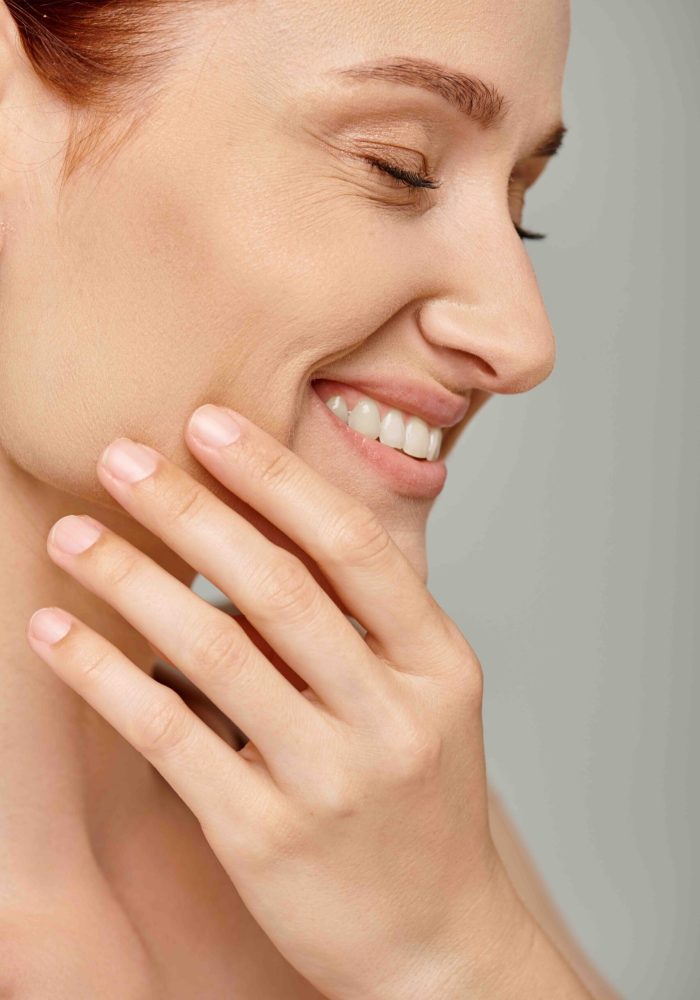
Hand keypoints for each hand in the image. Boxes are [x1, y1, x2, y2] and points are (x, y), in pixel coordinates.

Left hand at [26, 403, 532, 999]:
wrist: (438, 941)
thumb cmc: (422, 802)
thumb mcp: (429, 696)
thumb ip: (374, 611)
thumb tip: (301, 512)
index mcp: (439, 663)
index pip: (352, 547)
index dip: (274, 476)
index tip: (206, 422)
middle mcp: (391, 715)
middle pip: (278, 587)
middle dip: (189, 510)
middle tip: (120, 456)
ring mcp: (331, 780)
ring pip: (216, 655)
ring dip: (134, 581)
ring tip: (74, 535)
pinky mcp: (266, 836)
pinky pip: (172, 738)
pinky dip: (108, 677)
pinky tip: (60, 636)